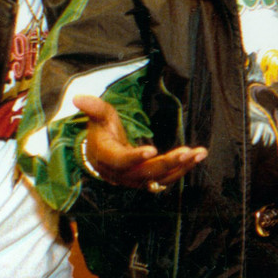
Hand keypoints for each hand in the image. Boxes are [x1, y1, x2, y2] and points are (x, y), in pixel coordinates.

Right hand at [74, 95, 204, 189]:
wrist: (103, 156)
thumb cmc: (102, 132)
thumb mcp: (98, 117)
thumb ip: (93, 108)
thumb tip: (77, 98)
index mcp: (107, 158)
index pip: (121, 161)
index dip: (135, 157)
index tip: (152, 150)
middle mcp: (122, 174)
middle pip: (145, 173)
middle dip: (167, 163)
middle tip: (186, 152)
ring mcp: (136, 180)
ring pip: (160, 178)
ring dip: (181, 167)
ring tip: (199, 153)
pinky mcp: (149, 180)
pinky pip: (167, 178)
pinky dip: (183, 168)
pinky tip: (198, 156)